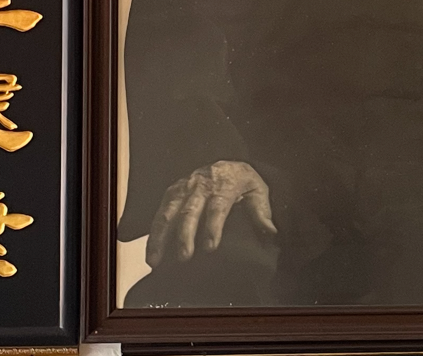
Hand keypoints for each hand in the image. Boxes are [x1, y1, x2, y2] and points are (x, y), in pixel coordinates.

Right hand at [146, 161, 275, 266]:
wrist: (226, 162)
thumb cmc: (243, 181)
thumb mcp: (258, 191)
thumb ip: (262, 212)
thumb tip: (271, 232)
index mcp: (225, 184)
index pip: (218, 205)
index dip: (213, 226)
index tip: (210, 247)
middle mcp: (201, 184)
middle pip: (190, 210)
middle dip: (185, 234)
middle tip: (184, 257)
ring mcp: (184, 187)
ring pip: (169, 211)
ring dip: (161, 236)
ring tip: (156, 260)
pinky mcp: (172, 192)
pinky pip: (160, 211)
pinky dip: (153, 232)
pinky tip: (151, 252)